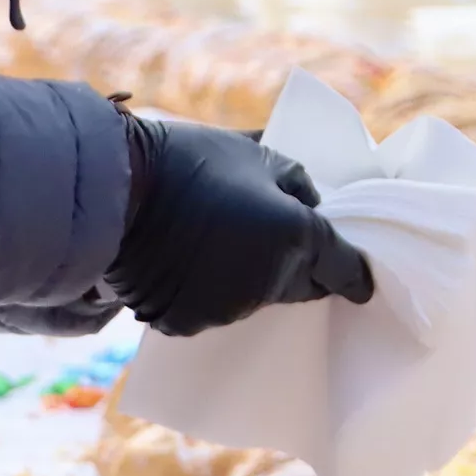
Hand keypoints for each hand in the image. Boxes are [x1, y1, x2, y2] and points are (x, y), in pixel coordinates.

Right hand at [106, 112, 376, 334]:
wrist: (116, 189)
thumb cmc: (189, 160)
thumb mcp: (253, 152)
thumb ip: (294, 180)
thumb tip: (309, 200)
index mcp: (297, 237)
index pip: (347, 270)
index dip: (355, 272)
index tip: (359, 276)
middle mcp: (270, 281)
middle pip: (303, 286)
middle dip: (301, 268)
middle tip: (281, 242)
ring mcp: (229, 307)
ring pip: (259, 300)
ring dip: (254, 280)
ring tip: (226, 245)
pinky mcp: (191, 323)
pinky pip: (215, 311)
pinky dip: (212, 294)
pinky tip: (194, 264)